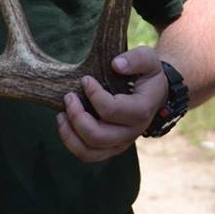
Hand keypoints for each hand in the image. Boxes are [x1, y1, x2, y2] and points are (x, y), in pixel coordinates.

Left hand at [56, 46, 167, 162]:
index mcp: (141, 110)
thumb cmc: (146, 73)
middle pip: (98, 136)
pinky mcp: (110, 147)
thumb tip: (116, 64)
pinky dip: (71, 141)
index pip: (113, 111)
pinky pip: (87, 154)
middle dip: (77, 116)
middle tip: (69, 96)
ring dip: (70, 133)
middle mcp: (132, 132)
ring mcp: (120, 142)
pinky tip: (64, 122)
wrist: (152, 92)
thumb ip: (136, 59)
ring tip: (61, 113)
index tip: (85, 79)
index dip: (94, 95)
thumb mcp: (148, 59)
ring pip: (90, 151)